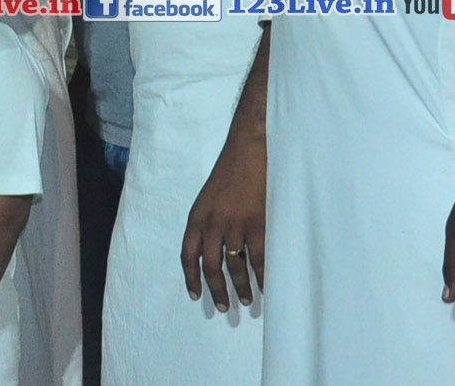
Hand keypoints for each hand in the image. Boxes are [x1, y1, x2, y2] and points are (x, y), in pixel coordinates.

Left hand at [181, 125, 265, 310]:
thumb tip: (215, 246)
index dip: (191, 277)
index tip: (196, 295)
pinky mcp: (256, 223)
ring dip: (241, 287)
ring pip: (235, 265)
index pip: (188, 254)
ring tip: (248, 301)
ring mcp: (234, 224)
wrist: (249, 147)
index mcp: (197, 216)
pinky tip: (267, 286)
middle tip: (223, 307)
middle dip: (216, 290)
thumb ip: (209, 220)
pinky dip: (263, 276)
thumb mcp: (210, 195)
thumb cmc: (231, 169)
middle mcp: (211, 223)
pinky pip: (259, 258)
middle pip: (210, 266)